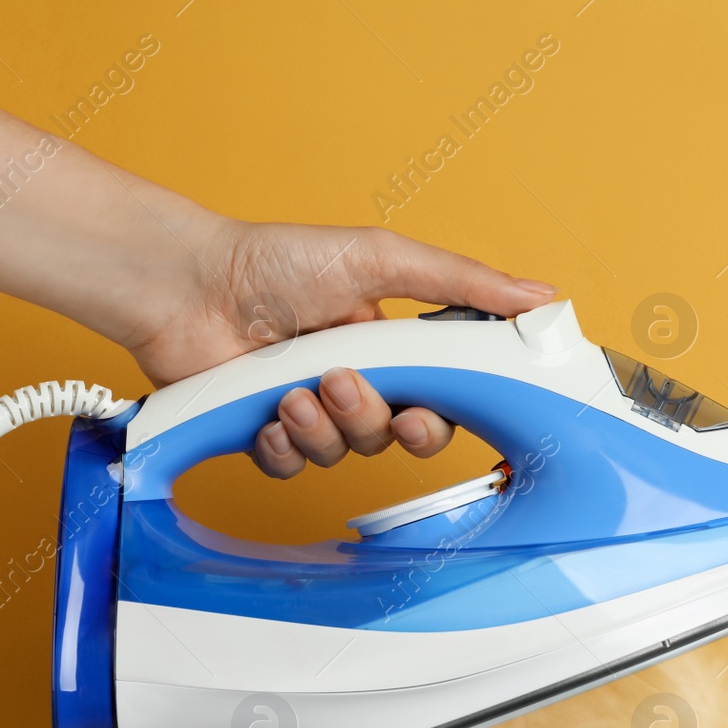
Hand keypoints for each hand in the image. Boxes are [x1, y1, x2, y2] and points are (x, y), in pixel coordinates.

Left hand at [124, 219, 556, 477]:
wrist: (188, 286)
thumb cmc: (277, 261)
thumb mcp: (383, 258)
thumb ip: (463, 282)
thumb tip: (539, 296)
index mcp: (392, 347)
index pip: (439, 401)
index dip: (437, 418)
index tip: (427, 412)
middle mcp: (355, 383)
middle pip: (394, 438)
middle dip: (372, 419)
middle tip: (342, 384)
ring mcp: (309, 411)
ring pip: (343, 455)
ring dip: (321, 426)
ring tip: (292, 387)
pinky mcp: (264, 436)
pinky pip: (292, 468)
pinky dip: (281, 445)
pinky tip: (266, 413)